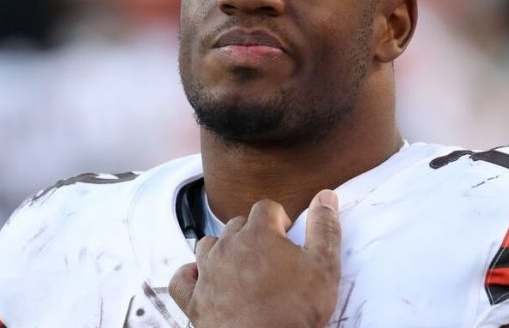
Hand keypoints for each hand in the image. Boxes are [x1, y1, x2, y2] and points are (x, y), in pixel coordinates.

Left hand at [169, 189, 341, 327]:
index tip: (288, 237)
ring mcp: (207, 273)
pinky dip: (190, 276)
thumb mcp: (323, 267)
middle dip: (254, 233)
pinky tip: (202, 280)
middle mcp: (227, 247)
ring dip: (224, 250)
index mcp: (258, 234)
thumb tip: (326, 196)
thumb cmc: (295, 311)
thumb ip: (324, 227)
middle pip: (238, 224)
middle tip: (271, 257)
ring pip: (209, 245)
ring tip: (242, 267)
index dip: (279, 220)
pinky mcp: (194, 301)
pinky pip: (182, 280)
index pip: (266, 207)